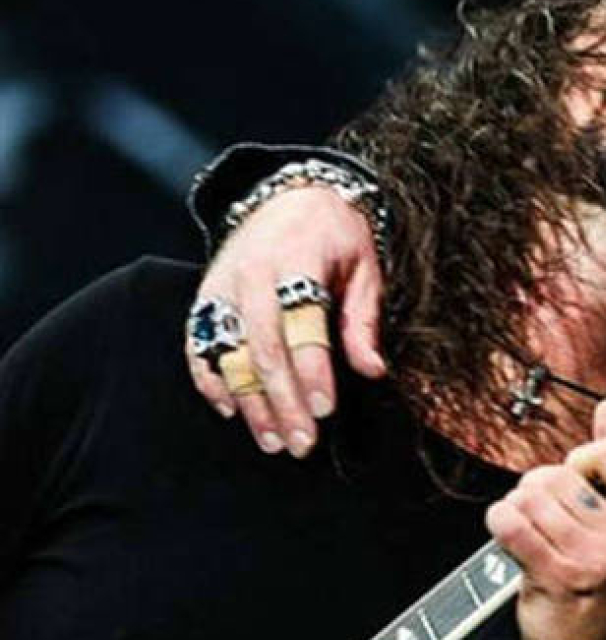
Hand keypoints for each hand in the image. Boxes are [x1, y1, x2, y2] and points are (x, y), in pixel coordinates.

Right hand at [185, 185, 384, 456]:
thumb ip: (363, 320)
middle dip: (282, 402)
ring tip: (272, 441)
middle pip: (263, 349)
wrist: (291, 195)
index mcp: (296, 261)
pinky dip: (210, 380)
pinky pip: (198, 345)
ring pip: (228, 354)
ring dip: (249, 403)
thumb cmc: (337, 236)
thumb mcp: (365, 267)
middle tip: (301, 443)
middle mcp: (251, 276)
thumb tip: (372, 371)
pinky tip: (231, 410)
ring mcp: (222, 287)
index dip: (313, 371)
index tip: (326, 410)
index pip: (302, 326)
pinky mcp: (205, 297)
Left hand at [492, 398, 605, 639]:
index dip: (579, 464)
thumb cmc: (605, 598)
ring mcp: (601, 560)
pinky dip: (499, 523)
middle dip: (540, 491)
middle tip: (545, 524)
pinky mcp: (562, 579)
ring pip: (533, 496)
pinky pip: (514, 524)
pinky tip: (506, 535)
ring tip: (530, 537)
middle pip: (562, 473)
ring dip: (518, 511)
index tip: (575, 488)